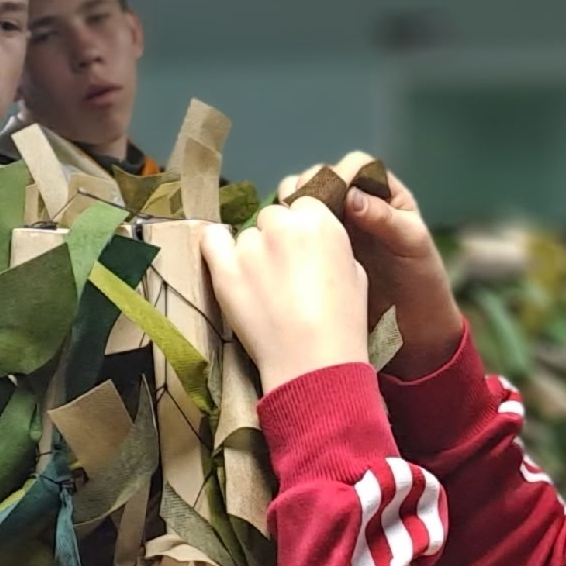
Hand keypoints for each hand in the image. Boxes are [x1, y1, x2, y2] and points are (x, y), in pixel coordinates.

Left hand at [202, 198, 371, 387]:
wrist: (314, 362)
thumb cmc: (342, 323)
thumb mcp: (354, 271)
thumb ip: (330, 244)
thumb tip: (313, 240)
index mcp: (320, 221)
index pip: (302, 203)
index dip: (302, 227)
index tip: (302, 250)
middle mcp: (283, 225)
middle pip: (272, 216)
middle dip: (277, 237)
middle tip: (283, 272)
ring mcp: (250, 246)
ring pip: (246, 235)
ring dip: (252, 252)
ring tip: (262, 288)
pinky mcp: (224, 268)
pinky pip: (212, 240)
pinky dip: (218, 249)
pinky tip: (227, 264)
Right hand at [273, 167, 462, 380]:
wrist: (413, 323)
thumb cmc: (422, 279)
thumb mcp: (411, 245)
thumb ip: (385, 220)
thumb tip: (352, 197)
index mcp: (385, 195)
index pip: (357, 166)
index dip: (341, 172)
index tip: (331, 192)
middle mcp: (358, 205)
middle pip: (325, 179)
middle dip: (310, 187)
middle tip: (303, 208)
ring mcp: (337, 227)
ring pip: (308, 203)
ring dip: (296, 208)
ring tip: (292, 225)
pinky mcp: (322, 250)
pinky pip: (302, 232)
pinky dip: (292, 232)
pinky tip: (285, 242)